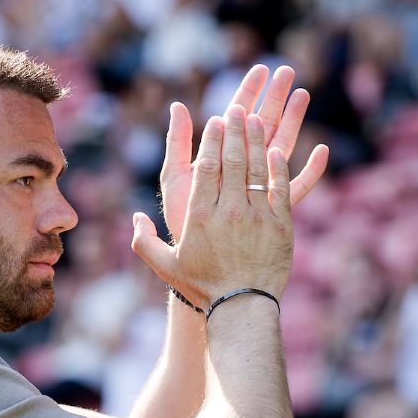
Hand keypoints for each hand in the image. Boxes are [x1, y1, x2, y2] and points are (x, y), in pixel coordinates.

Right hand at [132, 106, 294, 304]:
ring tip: (256, 119)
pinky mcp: (281, 225)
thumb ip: (144, 240)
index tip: (215, 121)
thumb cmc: (202, 287)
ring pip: (257, 168)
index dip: (212, 140)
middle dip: (235, 130)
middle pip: (233, 160)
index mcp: (199, 216)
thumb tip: (136, 216)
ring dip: (256, 140)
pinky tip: (275, 151)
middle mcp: (228, 211)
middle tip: (237, 109)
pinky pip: (280, 187)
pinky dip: (278, 167)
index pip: (207, 167)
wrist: (241, 307)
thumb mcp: (165, 265)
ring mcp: (257, 216)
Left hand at [160, 65, 328, 242]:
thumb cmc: (181, 219)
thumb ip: (177, 143)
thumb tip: (177, 105)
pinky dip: (310, 171)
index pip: (234, 116)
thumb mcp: (175, 177)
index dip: (247, 91)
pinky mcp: (273, 207)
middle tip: (287, 70)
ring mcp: (259, 185)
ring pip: (281, 147)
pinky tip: (322, 151)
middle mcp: (241, 168)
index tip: (260, 68)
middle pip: (262, 125)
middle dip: (274, 97)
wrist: (195, 257)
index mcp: (219, 156)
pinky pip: (297, 187)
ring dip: (294, 120)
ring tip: (304, 94)